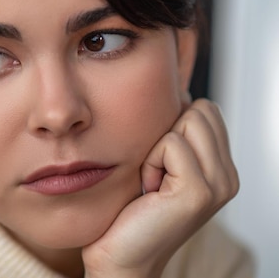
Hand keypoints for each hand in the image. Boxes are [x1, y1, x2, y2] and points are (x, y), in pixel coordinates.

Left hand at [82, 99, 239, 277]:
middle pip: (200, 109)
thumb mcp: (158, 163)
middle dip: (167, 133)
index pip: (207, 109)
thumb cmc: (130, 209)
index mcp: (221, 168)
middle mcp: (228, 177)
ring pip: (187, 120)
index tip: (159, 162)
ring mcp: (219, 185)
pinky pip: (170, 144)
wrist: (120, 256)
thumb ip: (174, 134)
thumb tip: (175, 93)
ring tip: (152, 180)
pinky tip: (149, 189)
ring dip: (157, 147)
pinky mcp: (198, 192)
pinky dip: (150, 161)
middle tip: (155, 172)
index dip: (173, 125)